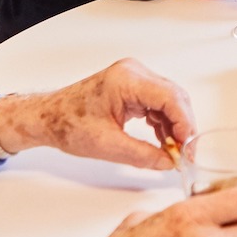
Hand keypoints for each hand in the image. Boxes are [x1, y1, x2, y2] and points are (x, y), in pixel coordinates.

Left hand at [0, 59, 193, 170]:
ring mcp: (133, 78)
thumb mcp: (107, 146)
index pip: (170, 98)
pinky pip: (157, 103)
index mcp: (126, 80)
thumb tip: (169, 163)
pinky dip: (163, 123)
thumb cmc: (68, 124)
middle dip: (183, 127)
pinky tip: (163, 142)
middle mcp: (133, 73)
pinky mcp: (132, 88)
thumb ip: (143, 155)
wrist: (48, 118)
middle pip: (174, 98)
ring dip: (174, 126)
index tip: (187, 148)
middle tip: (185, 154)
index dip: (184, 124)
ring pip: (169, 101)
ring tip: (174, 152)